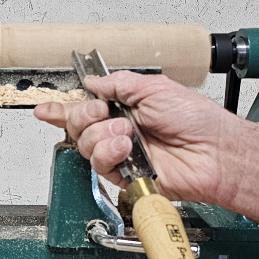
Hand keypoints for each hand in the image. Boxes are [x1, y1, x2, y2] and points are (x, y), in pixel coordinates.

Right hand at [33, 71, 252, 204]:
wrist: (213, 151)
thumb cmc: (196, 120)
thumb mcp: (155, 87)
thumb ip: (119, 84)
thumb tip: (93, 82)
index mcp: (125, 107)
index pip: (86, 107)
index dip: (62, 108)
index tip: (45, 108)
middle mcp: (119, 131)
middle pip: (78, 126)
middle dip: (84, 116)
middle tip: (103, 112)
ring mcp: (121, 154)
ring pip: (85, 145)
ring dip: (101, 135)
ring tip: (126, 133)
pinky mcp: (125, 175)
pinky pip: (100, 165)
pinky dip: (109, 153)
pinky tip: (125, 148)